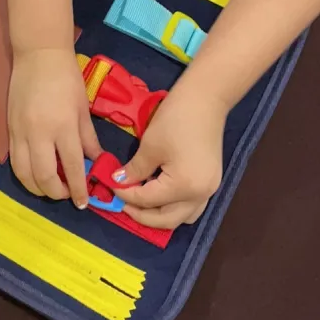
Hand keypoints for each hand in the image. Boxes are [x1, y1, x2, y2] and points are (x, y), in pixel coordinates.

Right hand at [8, 47, 101, 207]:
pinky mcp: (9, 128)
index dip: (78, 190)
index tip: (83, 203)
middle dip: (56, 193)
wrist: (39, 55)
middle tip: (66, 194)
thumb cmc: (66, 78)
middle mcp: (39, 134)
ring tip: (50, 188)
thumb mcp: (82, 108)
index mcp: (63, 127)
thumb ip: (88, 138)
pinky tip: (35, 172)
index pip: (72, 168)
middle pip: (44, 177)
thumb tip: (95, 162)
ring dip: (37, 188)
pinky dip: (25, 173)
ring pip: (23, 173)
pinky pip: (15, 160)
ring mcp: (20, 132)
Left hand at [112, 82, 226, 228]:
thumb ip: (135, 169)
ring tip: (138, 202)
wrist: (205, 100)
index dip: (126, 195)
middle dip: (142, 215)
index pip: (148, 200)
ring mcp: (209, 190)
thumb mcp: (150, 146)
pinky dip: (173, 205)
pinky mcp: (210, 181)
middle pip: (167, 219)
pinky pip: (191, 205)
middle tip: (121, 204)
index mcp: (184, 187)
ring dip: (159, 214)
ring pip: (182, 216)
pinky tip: (157, 193)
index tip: (109, 187)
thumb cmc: (175, 120)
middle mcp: (200, 195)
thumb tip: (119, 182)